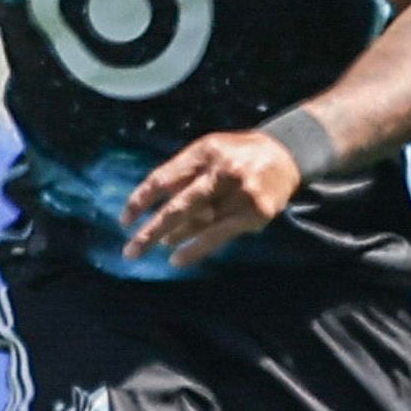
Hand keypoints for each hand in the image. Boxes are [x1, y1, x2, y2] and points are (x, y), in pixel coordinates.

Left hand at [121, 128, 306, 266]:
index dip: (141, 201)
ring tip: (159, 246)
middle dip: (152, 230)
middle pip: (179, 206)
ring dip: (173, 238)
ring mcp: (241, 195)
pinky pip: (219, 236)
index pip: (164, 179)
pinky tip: (178, 259)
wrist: (286, 155)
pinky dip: (196, 249)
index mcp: (205, 153)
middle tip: (131, 252)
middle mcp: (223, 172)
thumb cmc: (236, 155)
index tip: (124, 220)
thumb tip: (150, 205)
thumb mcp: (208, 151)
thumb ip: (183, 172)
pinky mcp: (255, 213)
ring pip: (199, 224)